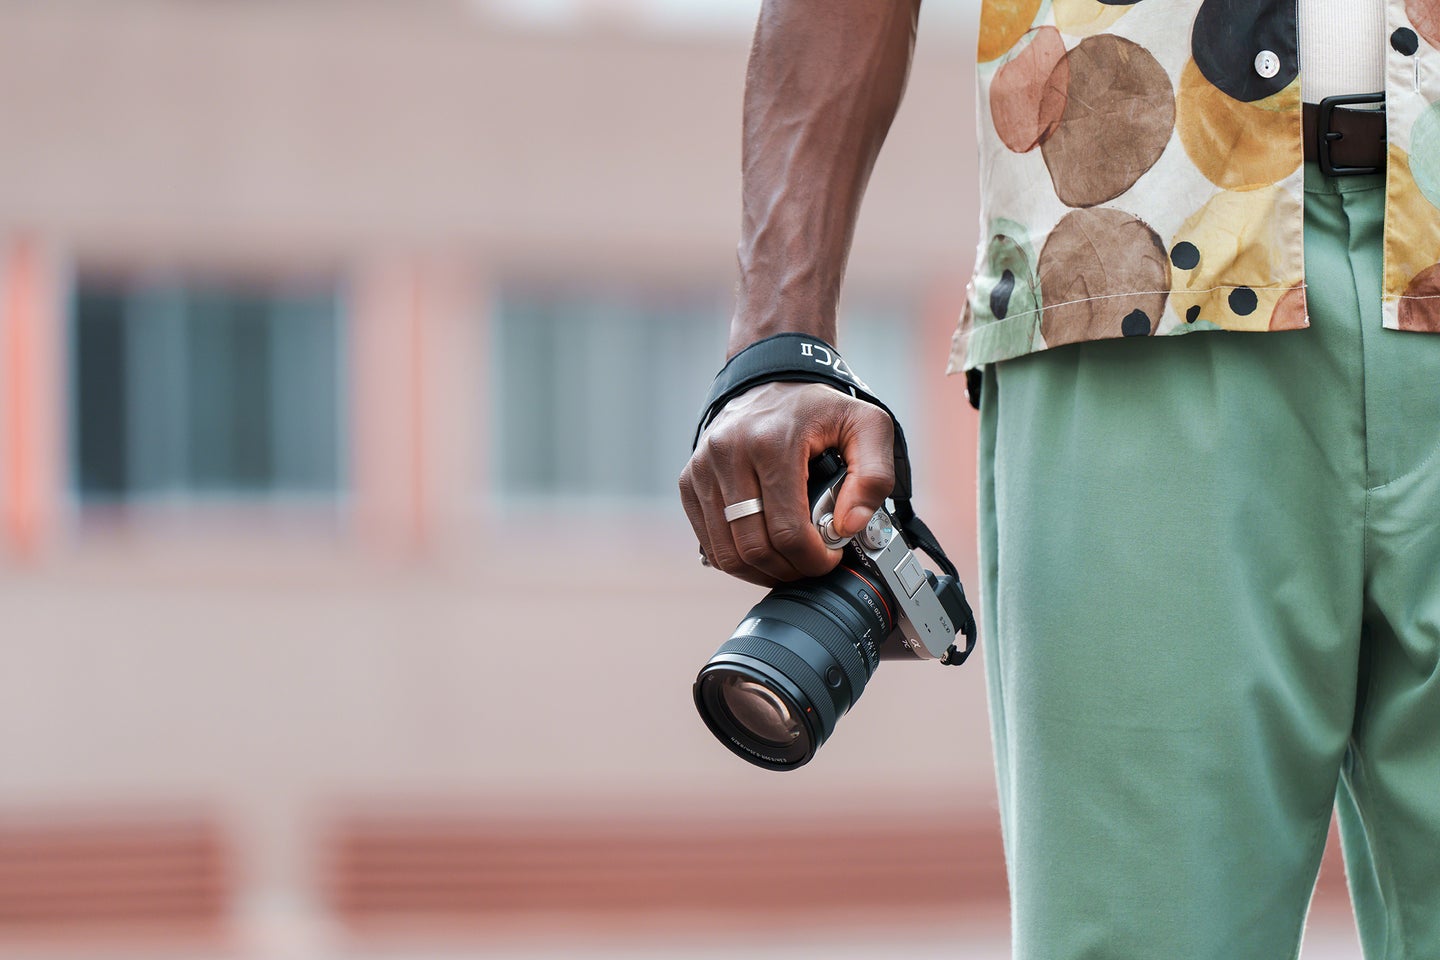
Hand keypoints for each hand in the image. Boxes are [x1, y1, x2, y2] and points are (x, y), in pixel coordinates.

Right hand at [679, 382, 894, 585]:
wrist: (770, 376)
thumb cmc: (819, 407)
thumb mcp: (867, 425)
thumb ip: (875, 476)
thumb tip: (849, 526)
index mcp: (772, 443)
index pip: (788, 530)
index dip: (813, 559)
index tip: (830, 557)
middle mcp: (729, 454)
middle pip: (753, 547)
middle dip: (788, 569)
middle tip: (810, 564)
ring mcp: (703, 468)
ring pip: (726, 552)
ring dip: (760, 570)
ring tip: (788, 562)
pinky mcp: (690, 480)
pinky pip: (708, 541)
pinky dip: (736, 557)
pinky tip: (762, 549)